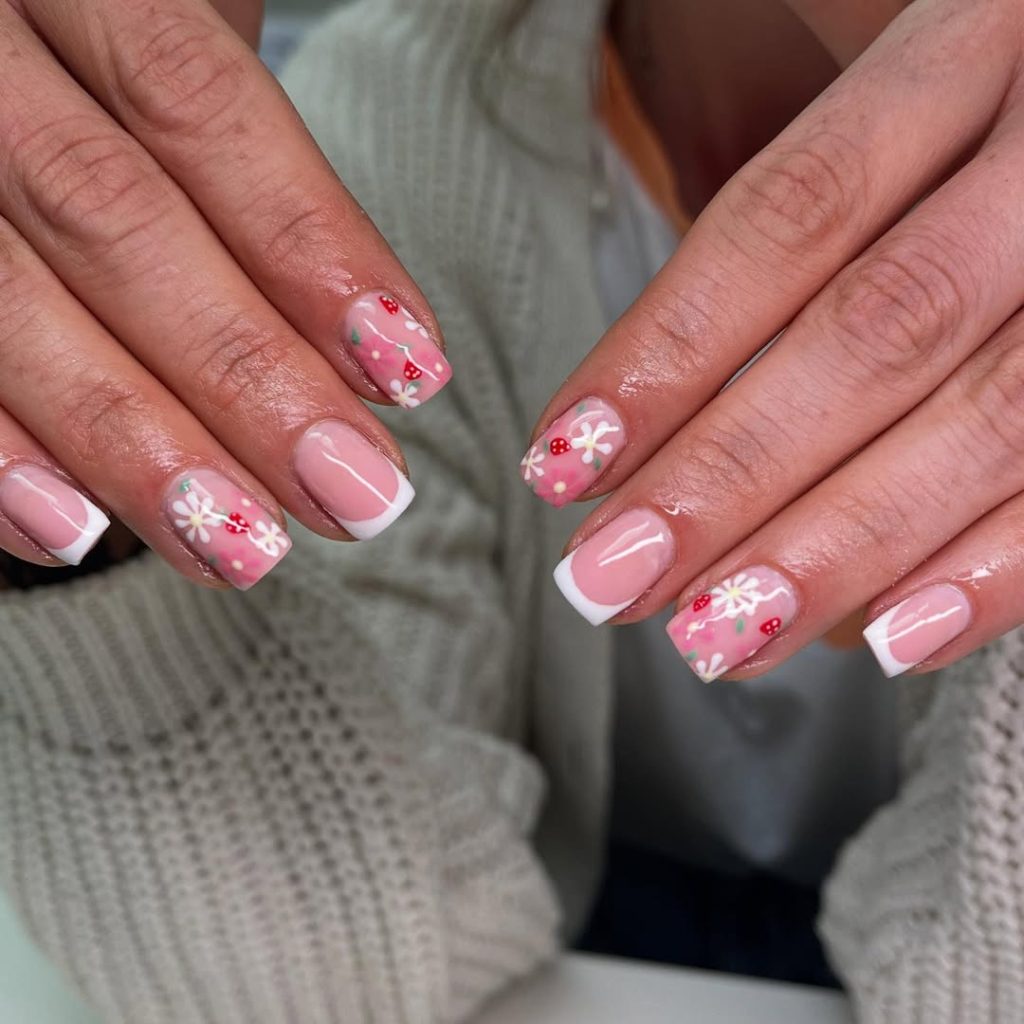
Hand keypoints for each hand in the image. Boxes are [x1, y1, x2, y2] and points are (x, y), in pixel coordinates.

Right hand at [0, 0, 450, 589]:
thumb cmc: (81, 27)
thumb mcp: (156, 12)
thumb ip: (226, 138)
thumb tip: (371, 330)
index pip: (195, 104)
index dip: (308, 243)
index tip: (408, 369)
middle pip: (110, 220)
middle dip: (244, 377)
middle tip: (355, 495)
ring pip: (1, 304)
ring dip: (130, 446)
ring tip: (243, 548)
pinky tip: (71, 531)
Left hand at [526, 0, 1023, 677]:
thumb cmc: (987, 84)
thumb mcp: (885, 63)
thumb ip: (809, 205)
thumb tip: (663, 427)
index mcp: (977, 41)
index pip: (791, 214)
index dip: (667, 352)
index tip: (564, 463)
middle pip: (881, 331)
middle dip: (730, 479)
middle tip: (613, 580)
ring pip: (995, 418)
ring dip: (840, 553)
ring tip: (716, 637)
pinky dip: (998, 569)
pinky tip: (889, 639)